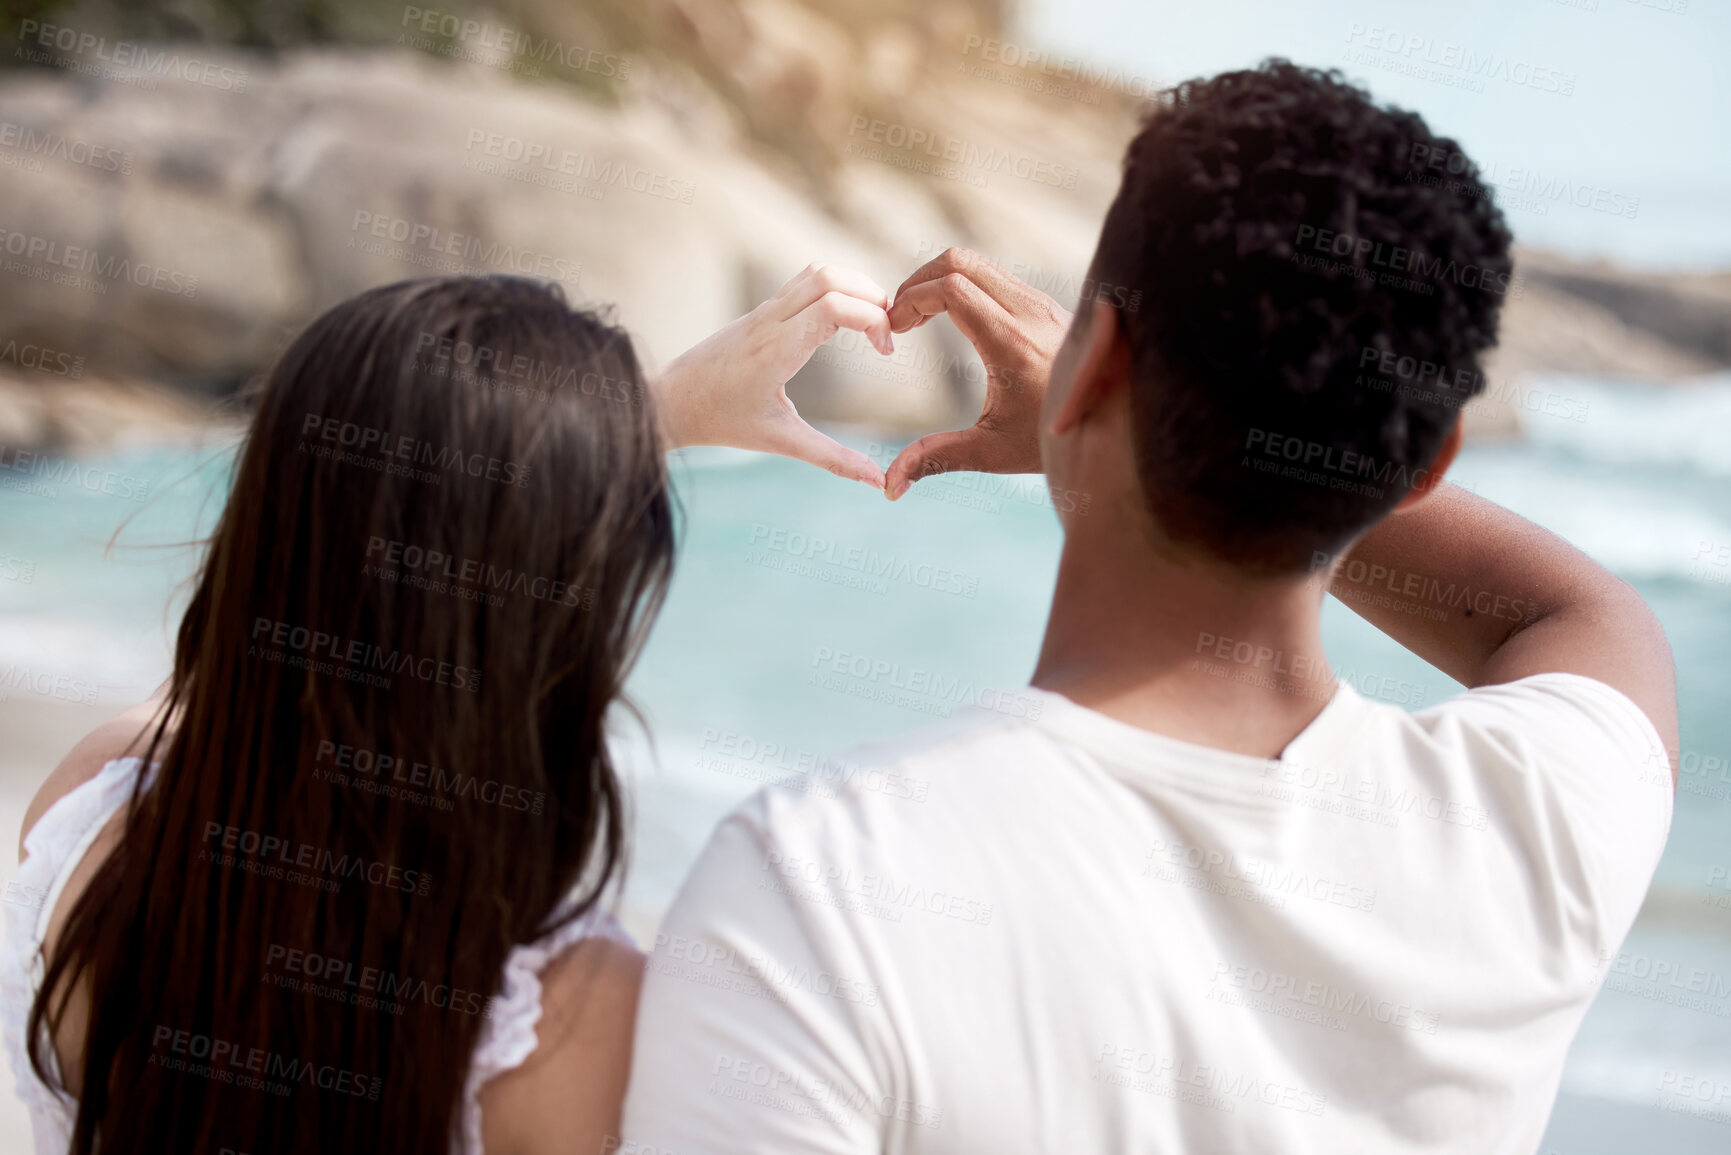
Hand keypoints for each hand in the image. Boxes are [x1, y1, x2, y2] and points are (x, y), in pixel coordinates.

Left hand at [654, 264, 893, 487]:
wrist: (669, 402)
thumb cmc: (721, 422)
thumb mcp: (781, 442)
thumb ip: (833, 459)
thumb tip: (877, 482)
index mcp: (778, 349)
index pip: (834, 306)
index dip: (873, 320)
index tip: (886, 352)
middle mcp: (771, 320)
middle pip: (831, 276)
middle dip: (872, 296)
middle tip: (889, 332)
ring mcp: (764, 311)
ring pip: (818, 272)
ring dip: (855, 287)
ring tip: (873, 322)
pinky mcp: (760, 311)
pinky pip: (804, 282)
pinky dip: (835, 289)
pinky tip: (844, 322)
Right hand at [883, 248, 1071, 499]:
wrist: (1115, 429)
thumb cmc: (1052, 442)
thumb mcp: (992, 452)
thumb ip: (936, 458)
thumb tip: (890, 485)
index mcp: (1011, 342)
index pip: (950, 288)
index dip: (910, 300)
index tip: (893, 329)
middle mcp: (1029, 312)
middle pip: (959, 262)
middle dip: (918, 282)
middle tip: (899, 318)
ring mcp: (1040, 304)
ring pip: (978, 264)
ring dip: (940, 281)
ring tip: (918, 320)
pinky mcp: (1046, 306)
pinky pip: (995, 277)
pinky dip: (963, 286)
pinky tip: (950, 321)